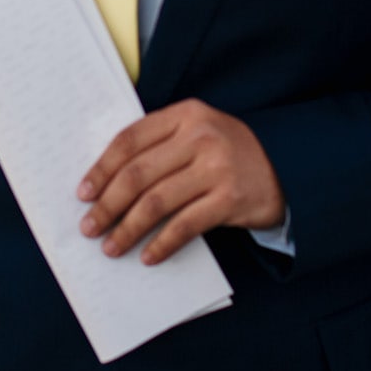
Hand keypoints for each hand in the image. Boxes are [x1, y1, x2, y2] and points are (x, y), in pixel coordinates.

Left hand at [76, 98, 284, 265]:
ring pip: (156, 203)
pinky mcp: (230, 199)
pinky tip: (147, 256)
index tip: (83, 193)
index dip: (101, 169)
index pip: (130, 140)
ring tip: (111, 246)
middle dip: (107, 204)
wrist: (287, 167)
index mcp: (185, 114)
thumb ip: (160, 145)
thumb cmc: (228, 153)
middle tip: (89, 226)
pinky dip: (161, 244)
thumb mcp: (198, 133)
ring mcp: (217, 167)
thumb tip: (106, 184)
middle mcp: (200, 136)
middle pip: (138, 174)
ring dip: (128, 229)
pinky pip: (184, 226)